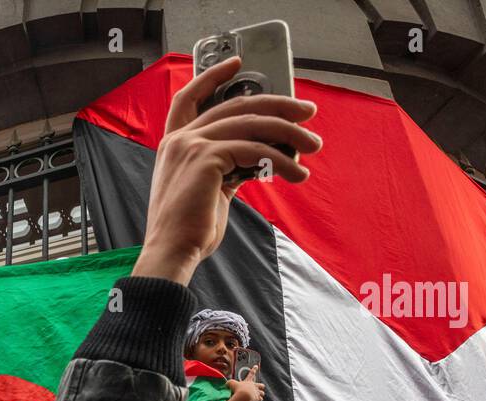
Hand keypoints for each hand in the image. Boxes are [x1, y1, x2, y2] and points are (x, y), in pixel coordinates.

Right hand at [133, 57, 319, 286]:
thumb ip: (229, 165)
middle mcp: (179, 139)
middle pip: (235, 105)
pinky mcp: (206, 159)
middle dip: (277, 105)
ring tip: (312, 146)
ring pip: (251, 124)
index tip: (238, 63)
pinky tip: (297, 173)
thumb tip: (263, 154)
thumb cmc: (191, 228)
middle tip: (307, 112)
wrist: (173, 252)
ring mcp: (191, 146)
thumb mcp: (211, 189)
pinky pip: (254, 150)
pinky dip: (281, 161)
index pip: (189, 98)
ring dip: (289, 133)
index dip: (213, 76)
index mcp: (174, 144)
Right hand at [227, 364, 264, 400]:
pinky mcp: (257, 398)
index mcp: (248, 382)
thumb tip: (226, 383)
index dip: (253, 369)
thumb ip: (230, 382)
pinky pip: (260, 400)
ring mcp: (257, 392)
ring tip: (257, 396)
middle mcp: (254, 386)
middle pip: (261, 385)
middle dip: (260, 386)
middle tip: (258, 387)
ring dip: (260, 394)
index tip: (256, 366)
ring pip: (262, 393)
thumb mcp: (231, 383)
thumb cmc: (238, 389)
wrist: (243, 397)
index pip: (251, 374)